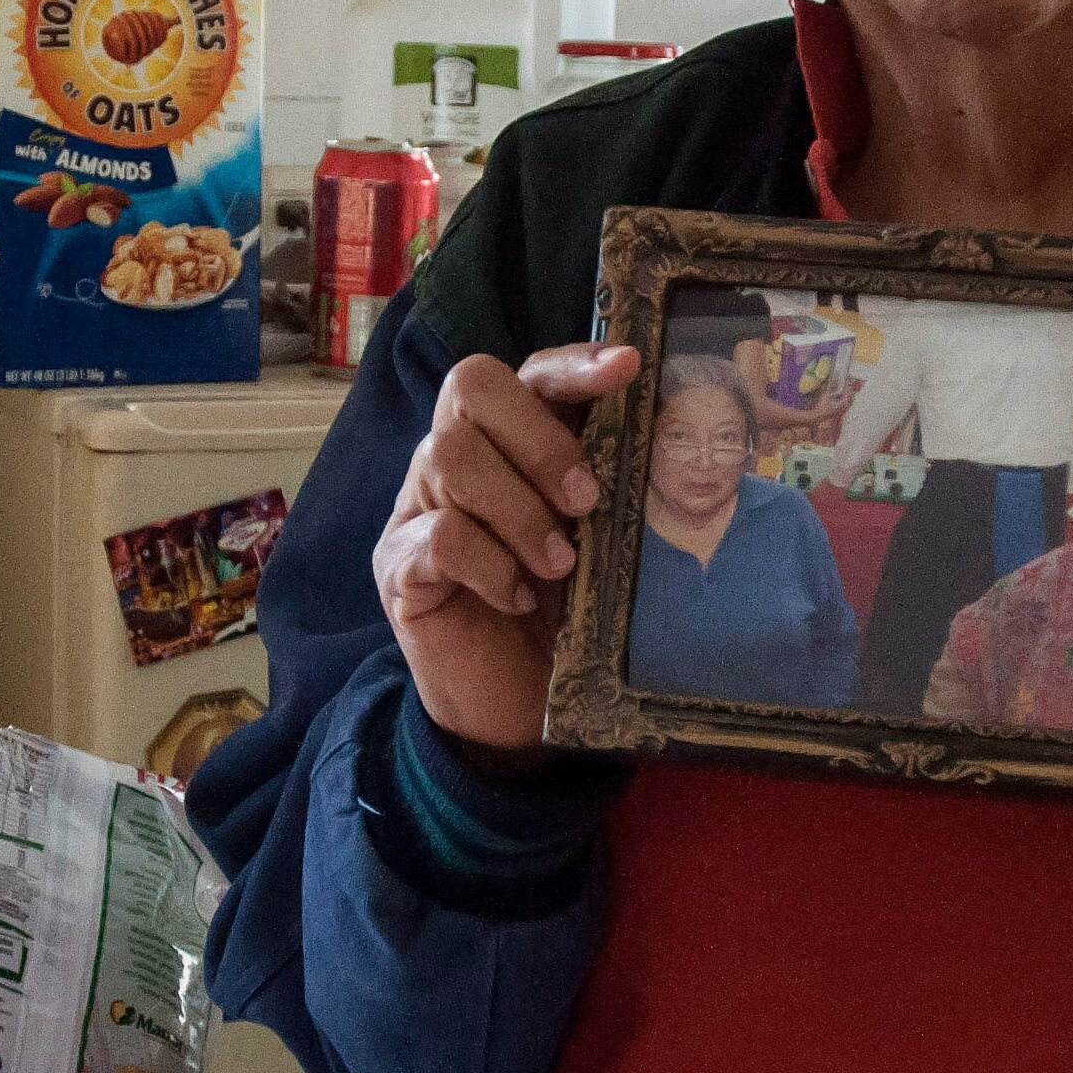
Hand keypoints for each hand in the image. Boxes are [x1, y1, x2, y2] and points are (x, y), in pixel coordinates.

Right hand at [373, 343, 639, 758]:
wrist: (515, 708)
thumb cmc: (565, 610)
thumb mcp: (602, 541)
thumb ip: (618, 484)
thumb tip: (674, 429)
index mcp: (511, 439)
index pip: (529, 372)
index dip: (574, 364)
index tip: (627, 369)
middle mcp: (454, 455)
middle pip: (471, 386)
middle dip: (539, 437)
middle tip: (587, 501)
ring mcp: (418, 505)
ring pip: (450, 456)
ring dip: (520, 510)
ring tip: (560, 565)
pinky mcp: (398, 564)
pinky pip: (437, 535)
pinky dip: (491, 565)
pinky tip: (519, 597)